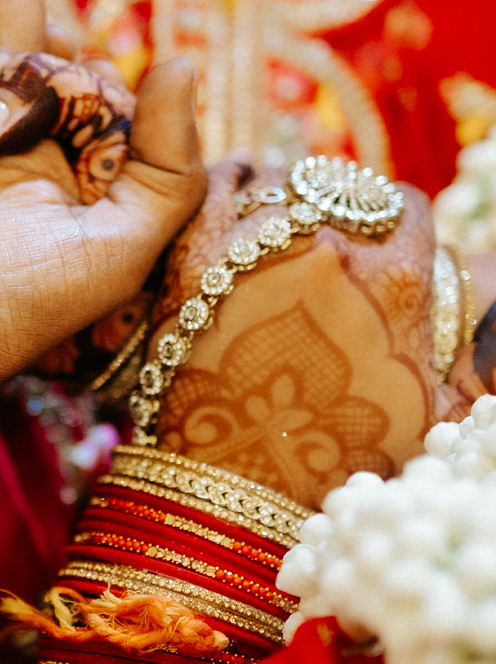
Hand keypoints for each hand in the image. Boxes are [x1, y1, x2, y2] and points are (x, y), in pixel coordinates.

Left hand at [148, 156, 448, 507]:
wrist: (238, 484)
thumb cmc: (340, 457)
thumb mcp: (432, 413)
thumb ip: (474, 365)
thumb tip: (489, 344)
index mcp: (395, 279)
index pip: (404, 208)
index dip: (390, 223)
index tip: (371, 241)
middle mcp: (331, 247)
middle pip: (341, 189)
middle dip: (335, 208)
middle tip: (317, 238)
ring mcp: (260, 244)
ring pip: (282, 179)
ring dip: (282, 194)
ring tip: (272, 222)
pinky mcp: (197, 251)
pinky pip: (220, 182)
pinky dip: (231, 182)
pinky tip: (233, 193)